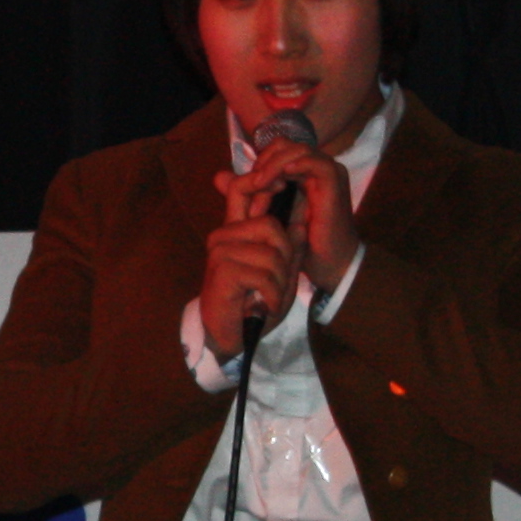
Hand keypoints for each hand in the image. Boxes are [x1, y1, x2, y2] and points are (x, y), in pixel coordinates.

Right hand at [201, 169, 309, 362]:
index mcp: (236, 231)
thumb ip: (290, 249)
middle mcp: (224, 236)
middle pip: (270, 225)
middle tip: (279, 282)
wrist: (231, 338)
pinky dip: (272, 294)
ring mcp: (220, 251)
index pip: (242, 189)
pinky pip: (263, 274)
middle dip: (286, 255)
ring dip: (280, 280)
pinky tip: (265, 304)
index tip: (284, 185)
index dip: (263, 182)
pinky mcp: (222, 271)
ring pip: (271, 253)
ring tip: (270, 296)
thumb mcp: (281, 275)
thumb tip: (300, 222)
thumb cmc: (254, 305)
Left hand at [237, 124, 360, 283]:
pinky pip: (311, 160)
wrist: (330, 264)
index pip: (275, 149)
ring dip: (273, 164)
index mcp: (303, 171)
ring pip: (296, 149)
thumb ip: (246, 194)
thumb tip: (218, 177)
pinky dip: (291, 166)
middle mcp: (316, 166)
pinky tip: (276, 182)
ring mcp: (327, 170)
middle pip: (283, 145)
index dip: (258, 162)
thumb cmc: (302, 244)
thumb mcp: (267, 214)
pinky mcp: (334, 180)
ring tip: (260, 182)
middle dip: (263, 162)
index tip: (248, 185)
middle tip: (253, 182)